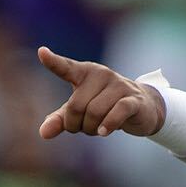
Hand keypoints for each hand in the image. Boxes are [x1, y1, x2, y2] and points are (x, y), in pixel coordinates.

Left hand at [37, 46, 165, 138]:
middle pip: (77, 105)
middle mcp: (102, 74)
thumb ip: (61, 119)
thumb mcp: (80, 111)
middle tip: (81, 129)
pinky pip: (117, 112)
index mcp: (85, 72)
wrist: (143, 108)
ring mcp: (119, 85)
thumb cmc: (106, 106)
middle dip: (75, 124)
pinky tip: (103, 132)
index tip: (42, 53)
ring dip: (91, 129)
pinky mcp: (134, 99)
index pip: (66, 67)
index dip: (54, 62)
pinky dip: (108, 125)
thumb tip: (43, 133)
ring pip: (95, 112)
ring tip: (96, 131)